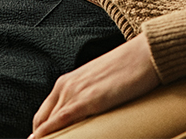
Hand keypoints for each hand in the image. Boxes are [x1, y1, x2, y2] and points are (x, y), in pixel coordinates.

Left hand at [30, 33, 160, 137]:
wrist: (144, 55)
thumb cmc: (127, 70)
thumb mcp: (99, 85)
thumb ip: (87, 98)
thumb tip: (88, 114)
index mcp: (66, 82)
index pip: (44, 114)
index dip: (41, 132)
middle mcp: (65, 86)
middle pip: (42, 120)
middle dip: (41, 136)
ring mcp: (75, 92)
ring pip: (49, 123)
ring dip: (46, 136)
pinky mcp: (87, 100)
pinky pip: (61, 120)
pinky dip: (50, 133)